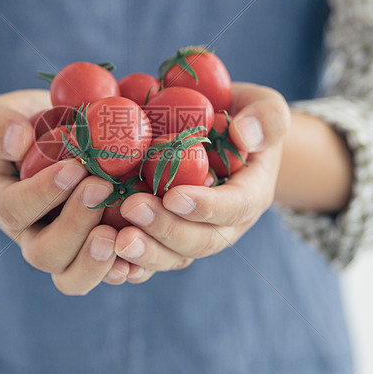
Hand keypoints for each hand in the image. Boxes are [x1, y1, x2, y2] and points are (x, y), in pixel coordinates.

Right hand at [0, 90, 140, 294]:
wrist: (58, 141)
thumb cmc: (31, 125)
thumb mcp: (5, 114)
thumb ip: (0, 125)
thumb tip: (16, 141)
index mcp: (6, 204)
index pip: (15, 210)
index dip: (43, 193)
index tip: (74, 167)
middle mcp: (33, 236)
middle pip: (45, 254)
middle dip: (74, 226)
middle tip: (103, 187)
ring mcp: (67, 251)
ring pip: (73, 278)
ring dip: (96, 260)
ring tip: (118, 233)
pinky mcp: (99, 254)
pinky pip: (110, 275)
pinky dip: (127, 269)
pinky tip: (144, 249)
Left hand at [113, 82, 290, 280]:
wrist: (223, 137)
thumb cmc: (243, 117)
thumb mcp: (265, 108)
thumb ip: (266, 117)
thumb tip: (244, 134)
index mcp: (250, 194)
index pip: (235, 207)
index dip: (205, 207)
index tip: (174, 196)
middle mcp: (224, 225)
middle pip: (200, 240)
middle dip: (165, 229)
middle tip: (132, 208)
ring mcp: (194, 235)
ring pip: (174, 256)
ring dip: (145, 252)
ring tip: (115, 239)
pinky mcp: (166, 239)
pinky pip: (151, 261)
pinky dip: (129, 265)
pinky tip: (105, 259)